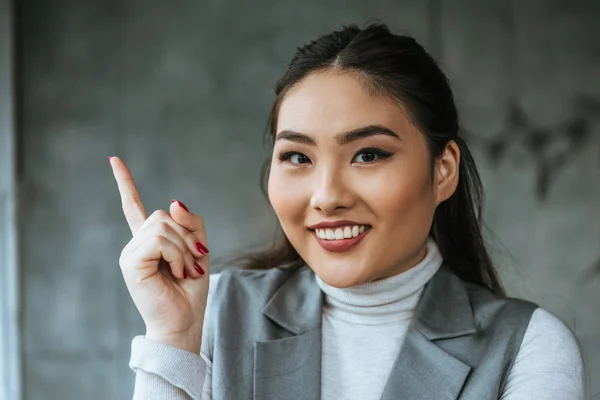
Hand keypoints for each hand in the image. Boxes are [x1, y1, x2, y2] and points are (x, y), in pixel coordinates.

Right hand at [110, 156, 209, 353]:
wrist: (183, 322)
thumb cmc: (189, 290)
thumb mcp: (199, 251)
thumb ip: (191, 224)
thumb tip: (174, 201)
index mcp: (149, 241)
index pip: (134, 206)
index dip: (125, 182)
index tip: (114, 160)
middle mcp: (135, 244)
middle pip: (164, 215)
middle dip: (187, 238)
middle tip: (191, 264)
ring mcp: (130, 252)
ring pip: (164, 226)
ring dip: (184, 249)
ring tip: (184, 271)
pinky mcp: (131, 262)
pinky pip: (160, 240)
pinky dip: (177, 255)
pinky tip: (177, 272)